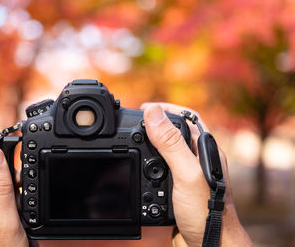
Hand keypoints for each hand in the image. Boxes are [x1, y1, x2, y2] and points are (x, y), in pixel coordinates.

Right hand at [142, 103, 252, 246]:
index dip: (166, 108)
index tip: (144, 107)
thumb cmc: (207, 213)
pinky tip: (139, 168)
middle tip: (133, 124)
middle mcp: (197, 159)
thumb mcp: (187, 174)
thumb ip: (171, 144)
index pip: (187, 117)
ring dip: (149, 144)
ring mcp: (188, 174)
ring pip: (165, 151)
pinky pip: (161, 169)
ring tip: (132, 142)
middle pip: (174, 132)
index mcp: (205, 149)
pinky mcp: (178, 188)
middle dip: (153, 124)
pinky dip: (148, 164)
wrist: (209, 245)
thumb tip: (153, 113)